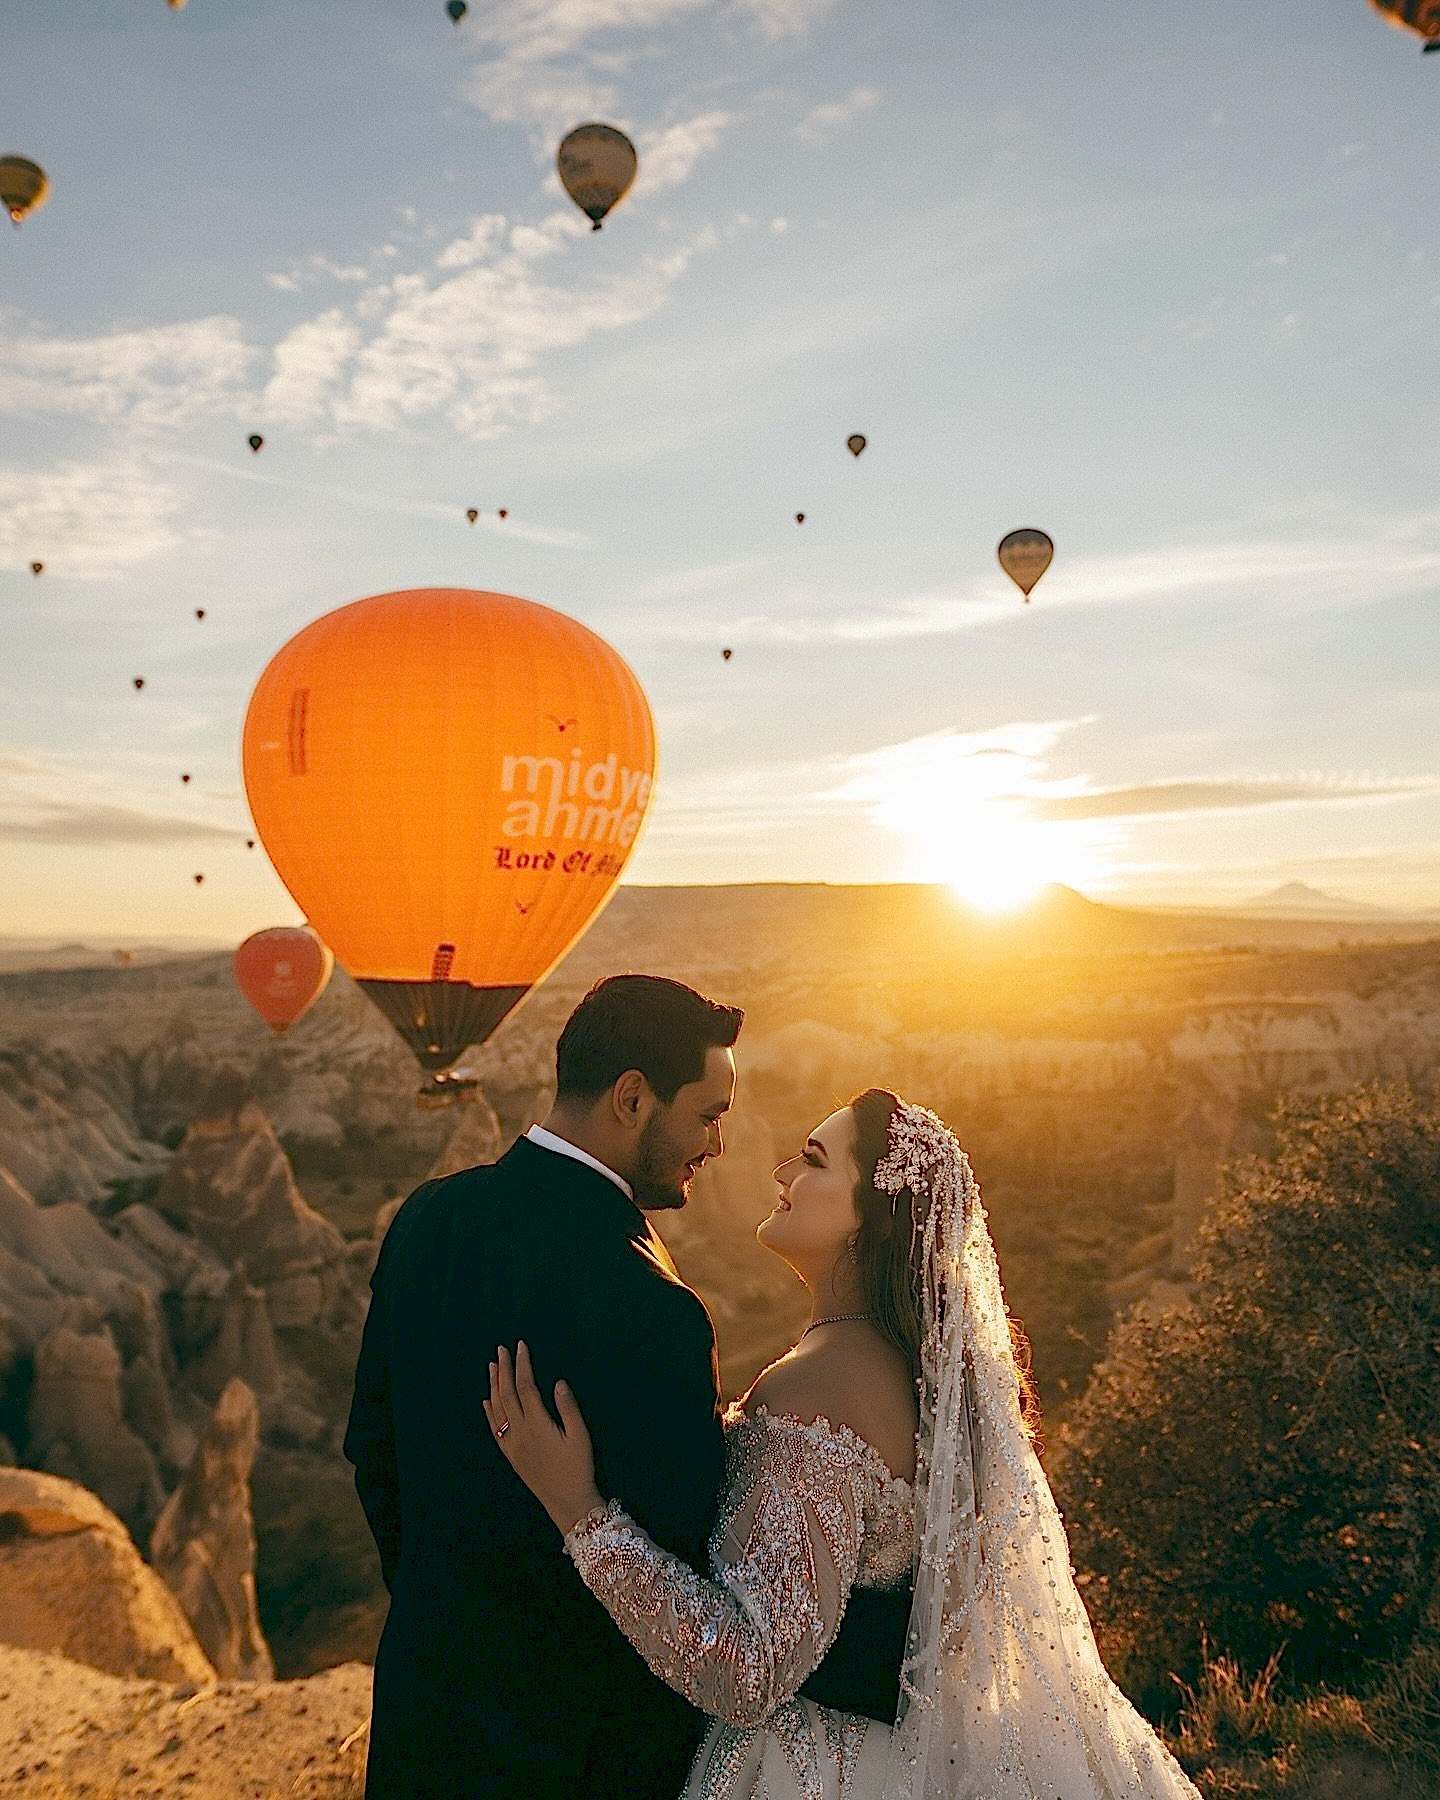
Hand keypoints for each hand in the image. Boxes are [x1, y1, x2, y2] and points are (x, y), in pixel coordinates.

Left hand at [485, 1342, 602, 1535]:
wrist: (567, 1502)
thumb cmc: (578, 1467)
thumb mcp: (580, 1435)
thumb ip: (568, 1407)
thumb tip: (557, 1382)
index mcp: (538, 1424)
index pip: (526, 1386)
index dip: (523, 1364)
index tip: (521, 1346)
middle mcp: (520, 1432)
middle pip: (507, 1394)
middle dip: (504, 1369)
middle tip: (501, 1349)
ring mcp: (512, 1444)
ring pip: (498, 1409)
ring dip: (494, 1386)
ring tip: (493, 1367)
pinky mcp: (510, 1455)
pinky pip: (495, 1429)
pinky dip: (490, 1412)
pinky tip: (487, 1400)